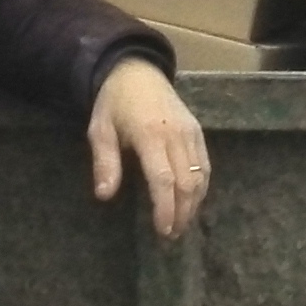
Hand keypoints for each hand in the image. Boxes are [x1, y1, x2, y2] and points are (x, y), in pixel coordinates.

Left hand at [87, 57, 210, 239]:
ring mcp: (191, 133)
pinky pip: (205, 165)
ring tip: (181, 224)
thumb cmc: (114, 104)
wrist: (137, 71)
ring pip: (200, 176)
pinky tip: (192, 202)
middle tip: (172, 234)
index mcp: (149, 135)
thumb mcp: (100, 130)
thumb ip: (104, 162)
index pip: (163, 179)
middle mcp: (175, 135)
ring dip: (194, 204)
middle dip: (182, 212)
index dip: (165, 207)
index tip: (162, 229)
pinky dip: (202, 187)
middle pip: (187, 182)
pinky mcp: (198, 132)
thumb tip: (104, 195)